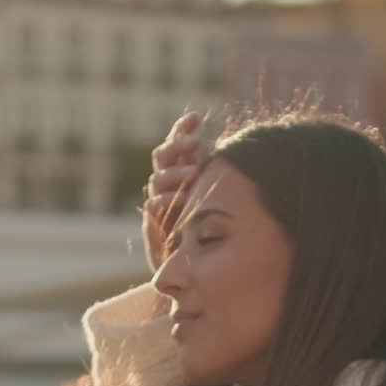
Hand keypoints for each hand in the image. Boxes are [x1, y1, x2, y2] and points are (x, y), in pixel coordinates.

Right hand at [142, 112, 205, 274]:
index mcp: (182, 172)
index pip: (177, 144)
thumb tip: (232, 148)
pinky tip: (177, 199)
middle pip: (163, 156)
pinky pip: (153, 206)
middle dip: (177, 146)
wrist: (197, 268)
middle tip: (195, 144)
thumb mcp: (220, 199)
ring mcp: (160, 203)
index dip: (182, 129)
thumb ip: (218, 175)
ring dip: (175, 173)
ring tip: (194, 174)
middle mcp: (169, 185)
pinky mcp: (154, 224)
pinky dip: (164, 200)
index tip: (196, 117)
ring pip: (159, 178)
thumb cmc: (215, 231)